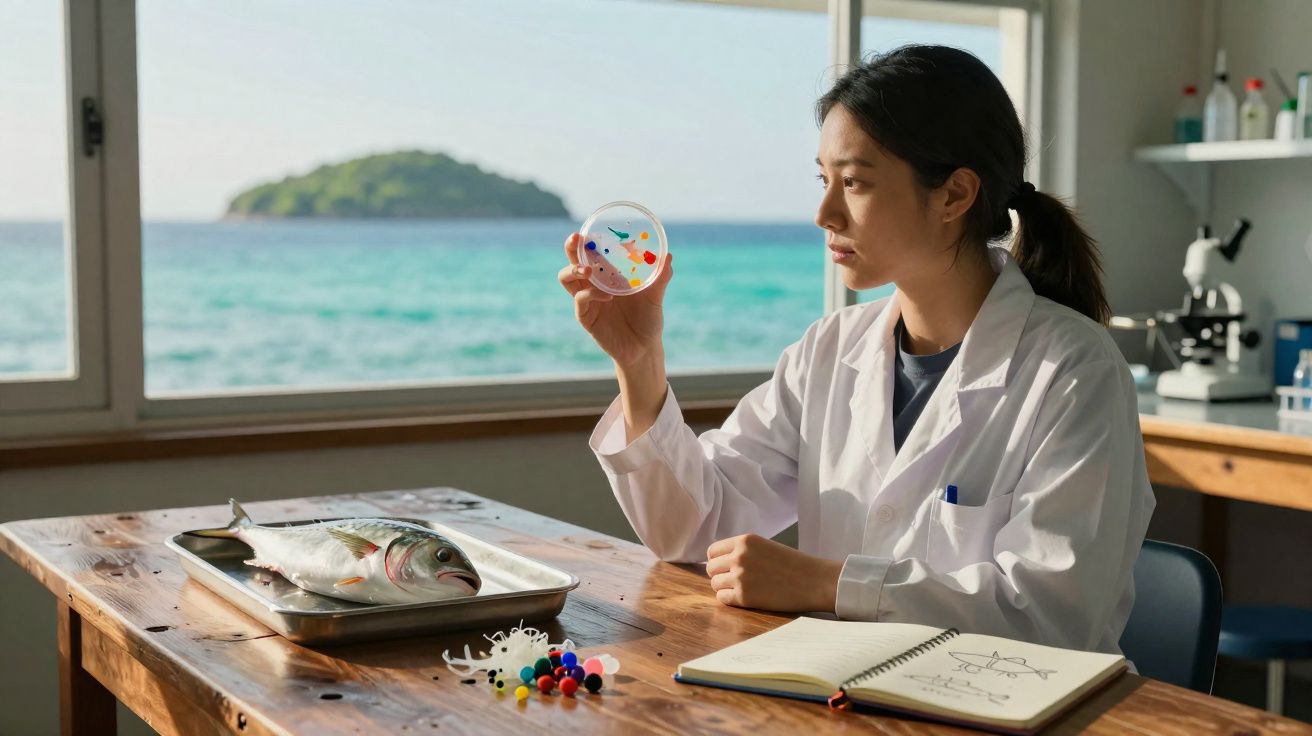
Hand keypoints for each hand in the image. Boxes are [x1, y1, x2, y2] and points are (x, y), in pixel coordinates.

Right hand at [557, 232, 672, 367]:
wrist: (645, 349)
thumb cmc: (649, 321)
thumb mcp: (656, 297)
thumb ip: (661, 278)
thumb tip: (669, 256)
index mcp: (608, 275)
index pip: (591, 252)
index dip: (586, 240)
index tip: (589, 229)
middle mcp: (593, 285)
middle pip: (572, 260)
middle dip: (571, 248)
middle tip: (577, 239)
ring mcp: (587, 300)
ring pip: (567, 278)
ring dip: (574, 269)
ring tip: (588, 270)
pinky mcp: (586, 317)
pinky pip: (580, 300)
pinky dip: (591, 294)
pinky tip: (608, 296)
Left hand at [706, 534, 843, 612]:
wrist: (814, 581)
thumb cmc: (793, 564)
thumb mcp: (765, 546)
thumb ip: (743, 551)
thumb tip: (720, 561)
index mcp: (744, 541)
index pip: (712, 551)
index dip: (717, 560)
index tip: (725, 567)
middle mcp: (739, 556)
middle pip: (711, 568)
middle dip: (720, 575)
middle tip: (735, 580)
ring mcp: (740, 577)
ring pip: (715, 584)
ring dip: (725, 588)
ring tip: (742, 589)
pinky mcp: (744, 597)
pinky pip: (722, 599)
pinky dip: (730, 600)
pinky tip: (744, 598)